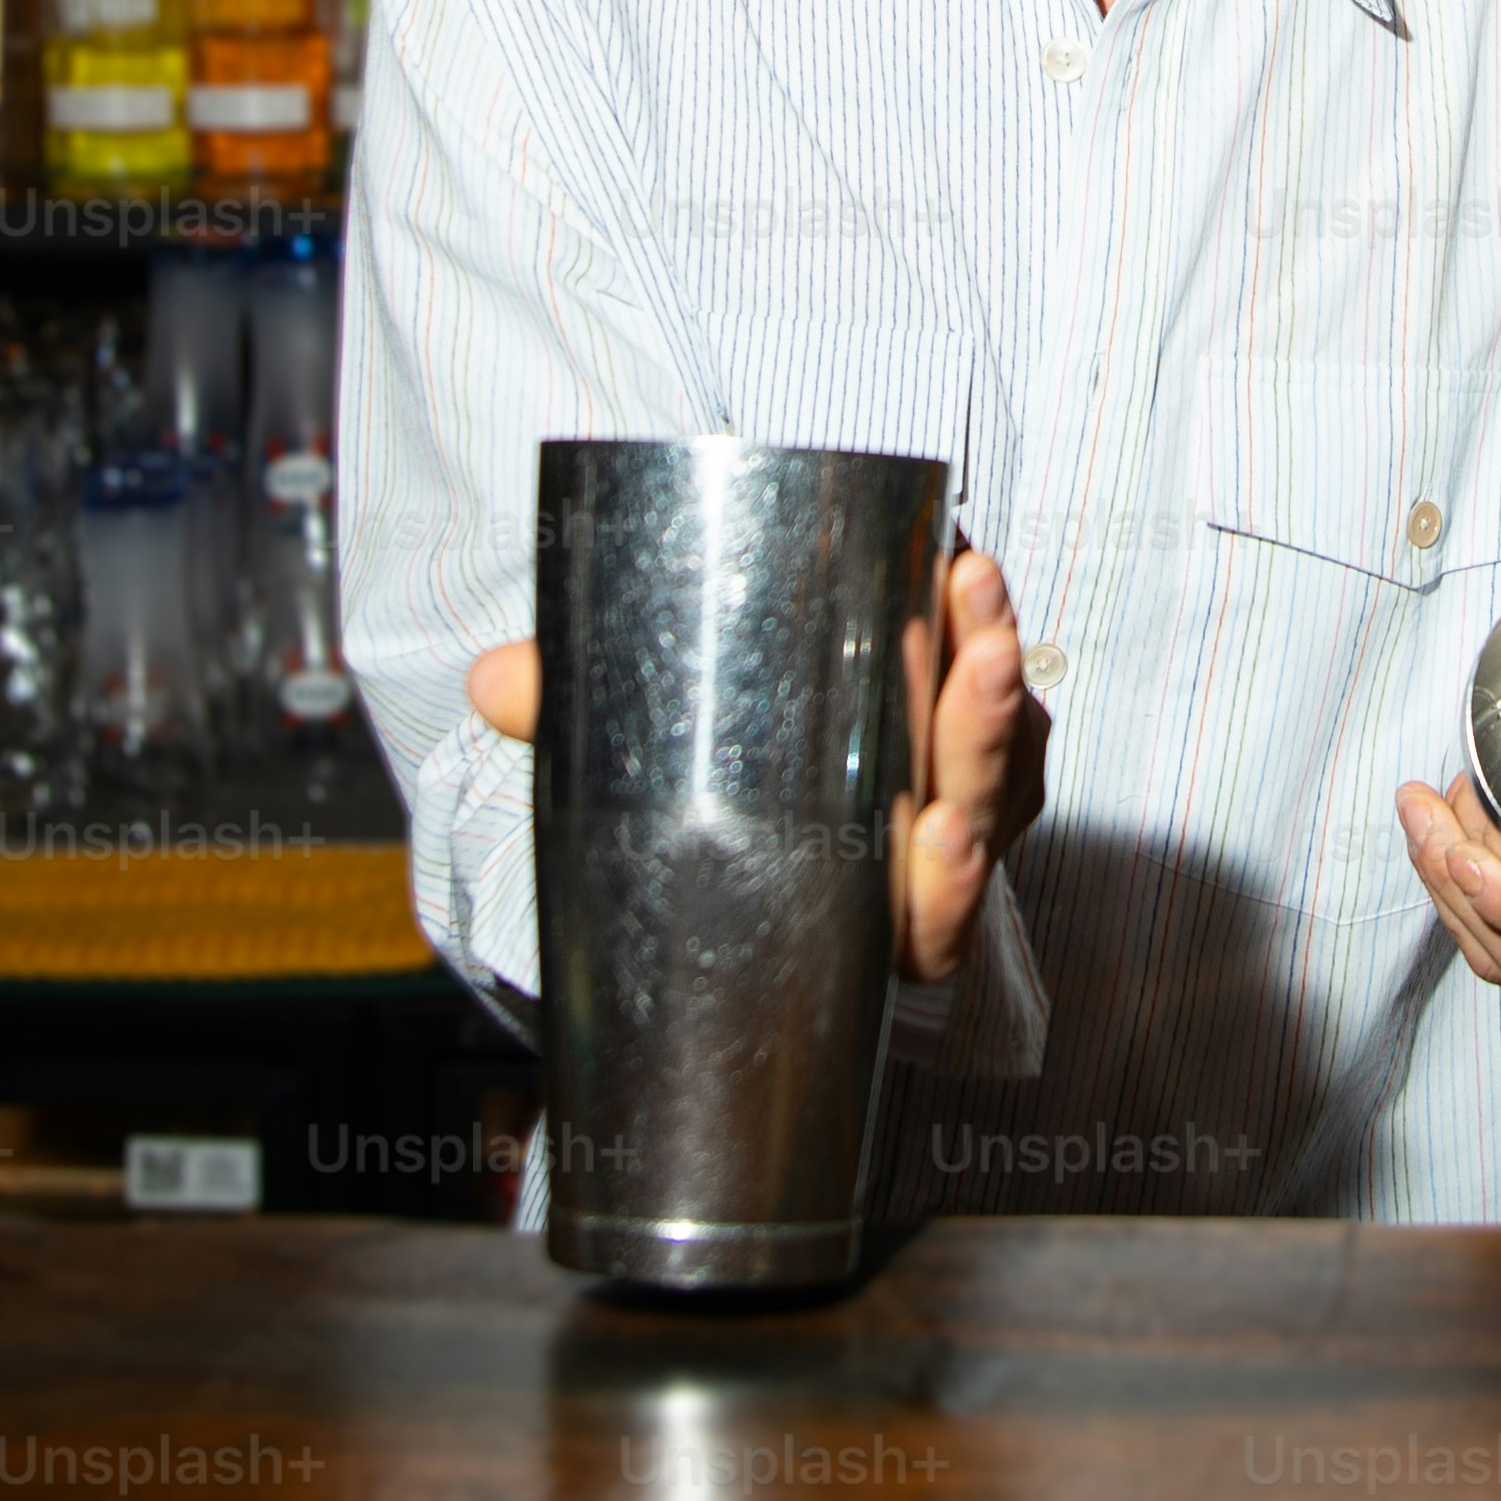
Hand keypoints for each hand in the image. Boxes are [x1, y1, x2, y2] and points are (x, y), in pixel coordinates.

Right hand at [459, 540, 1047, 989]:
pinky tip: (966, 572)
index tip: (942, 839)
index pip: (930, 929)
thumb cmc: (689, 782)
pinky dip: (989, 625)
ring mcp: (963, 790)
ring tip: (975, 590)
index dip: (948, 894)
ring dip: (997, 668)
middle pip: (986, 812)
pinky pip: (1007, 683)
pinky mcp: (974, 718)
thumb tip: (493, 685)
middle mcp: (925, 863)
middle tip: (978, 660)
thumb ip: (565, 720)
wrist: (738, 718)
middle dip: (985, 736)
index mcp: (861, 917)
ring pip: (1006, 744)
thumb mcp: (623, 759)